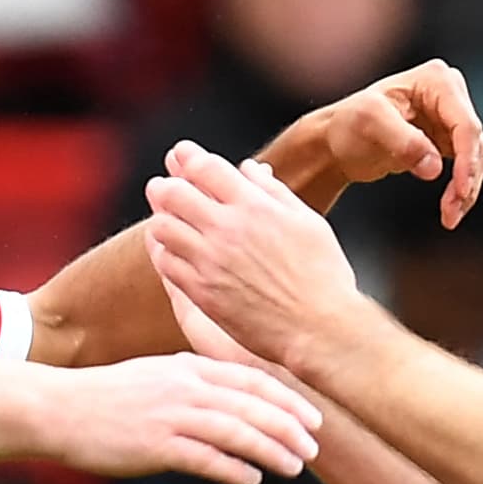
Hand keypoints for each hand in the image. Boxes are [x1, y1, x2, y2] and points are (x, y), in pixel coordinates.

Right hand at [43, 353, 319, 483]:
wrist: (57, 409)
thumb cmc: (105, 398)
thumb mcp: (154, 376)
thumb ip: (192, 384)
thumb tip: (226, 403)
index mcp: (187, 369)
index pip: (251, 380)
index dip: (287, 400)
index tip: (313, 418)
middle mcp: (185, 388)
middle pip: (252, 405)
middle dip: (290, 426)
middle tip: (315, 447)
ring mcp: (171, 416)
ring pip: (236, 431)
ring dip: (271, 449)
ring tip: (295, 465)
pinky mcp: (155, 445)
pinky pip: (205, 458)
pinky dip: (233, 469)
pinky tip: (252, 479)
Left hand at [145, 143, 365, 370]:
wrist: (318, 327)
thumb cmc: (322, 276)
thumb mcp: (307, 221)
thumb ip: (273, 191)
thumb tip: (249, 169)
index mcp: (254, 206)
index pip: (205, 167)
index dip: (188, 157)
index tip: (181, 156)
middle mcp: (227, 229)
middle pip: (174, 193)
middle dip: (164, 186)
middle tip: (160, 187)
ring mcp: (210, 261)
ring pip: (163, 228)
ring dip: (160, 219)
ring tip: (163, 219)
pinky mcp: (202, 292)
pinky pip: (166, 265)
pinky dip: (163, 252)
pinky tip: (169, 251)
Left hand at [287, 60, 482, 225]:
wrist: (337, 141)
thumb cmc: (348, 125)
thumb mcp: (370, 124)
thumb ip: (404, 142)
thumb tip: (435, 167)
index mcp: (436, 80)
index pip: (465, 123)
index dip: (467, 159)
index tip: (460, 190)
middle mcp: (449, 93)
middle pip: (474, 142)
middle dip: (467, 179)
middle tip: (451, 212)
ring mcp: (450, 117)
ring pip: (475, 158)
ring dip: (466, 190)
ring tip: (449, 216)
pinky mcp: (447, 140)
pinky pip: (466, 167)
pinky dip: (460, 190)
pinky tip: (449, 210)